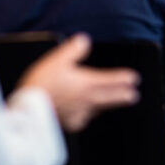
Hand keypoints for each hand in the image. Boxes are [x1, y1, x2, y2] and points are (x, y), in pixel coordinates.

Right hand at [19, 34, 139, 131]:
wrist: (30, 112)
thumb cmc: (42, 86)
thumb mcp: (57, 60)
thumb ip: (73, 49)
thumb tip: (84, 40)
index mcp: (86, 83)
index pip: (110, 80)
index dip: (123, 78)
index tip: (134, 78)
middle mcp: (86, 100)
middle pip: (110, 98)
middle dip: (123, 96)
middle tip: (134, 96)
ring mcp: (79, 113)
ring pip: (98, 109)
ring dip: (106, 106)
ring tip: (110, 103)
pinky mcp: (70, 124)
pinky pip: (83, 119)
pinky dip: (87, 115)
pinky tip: (85, 115)